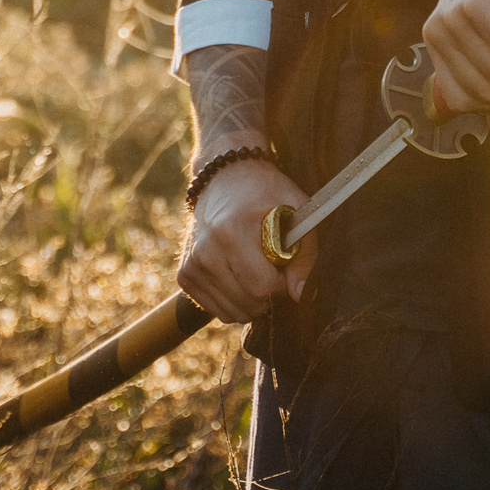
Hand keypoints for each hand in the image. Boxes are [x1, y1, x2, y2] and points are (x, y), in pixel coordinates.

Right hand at [177, 157, 315, 322]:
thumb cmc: (265, 192)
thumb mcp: (296, 210)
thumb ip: (305, 254)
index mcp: (231, 232)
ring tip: (254, 269)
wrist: (224, 176)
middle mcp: (205, 250)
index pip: (262, 286)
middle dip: (268, 294)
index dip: (282, 284)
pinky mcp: (185, 275)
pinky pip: (216, 310)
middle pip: (248, 304)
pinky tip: (238, 275)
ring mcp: (191, 265)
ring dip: (251, 301)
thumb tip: (299, 295)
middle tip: (270, 267)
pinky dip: (233, 301)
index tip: (283, 266)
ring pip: (232, 313)